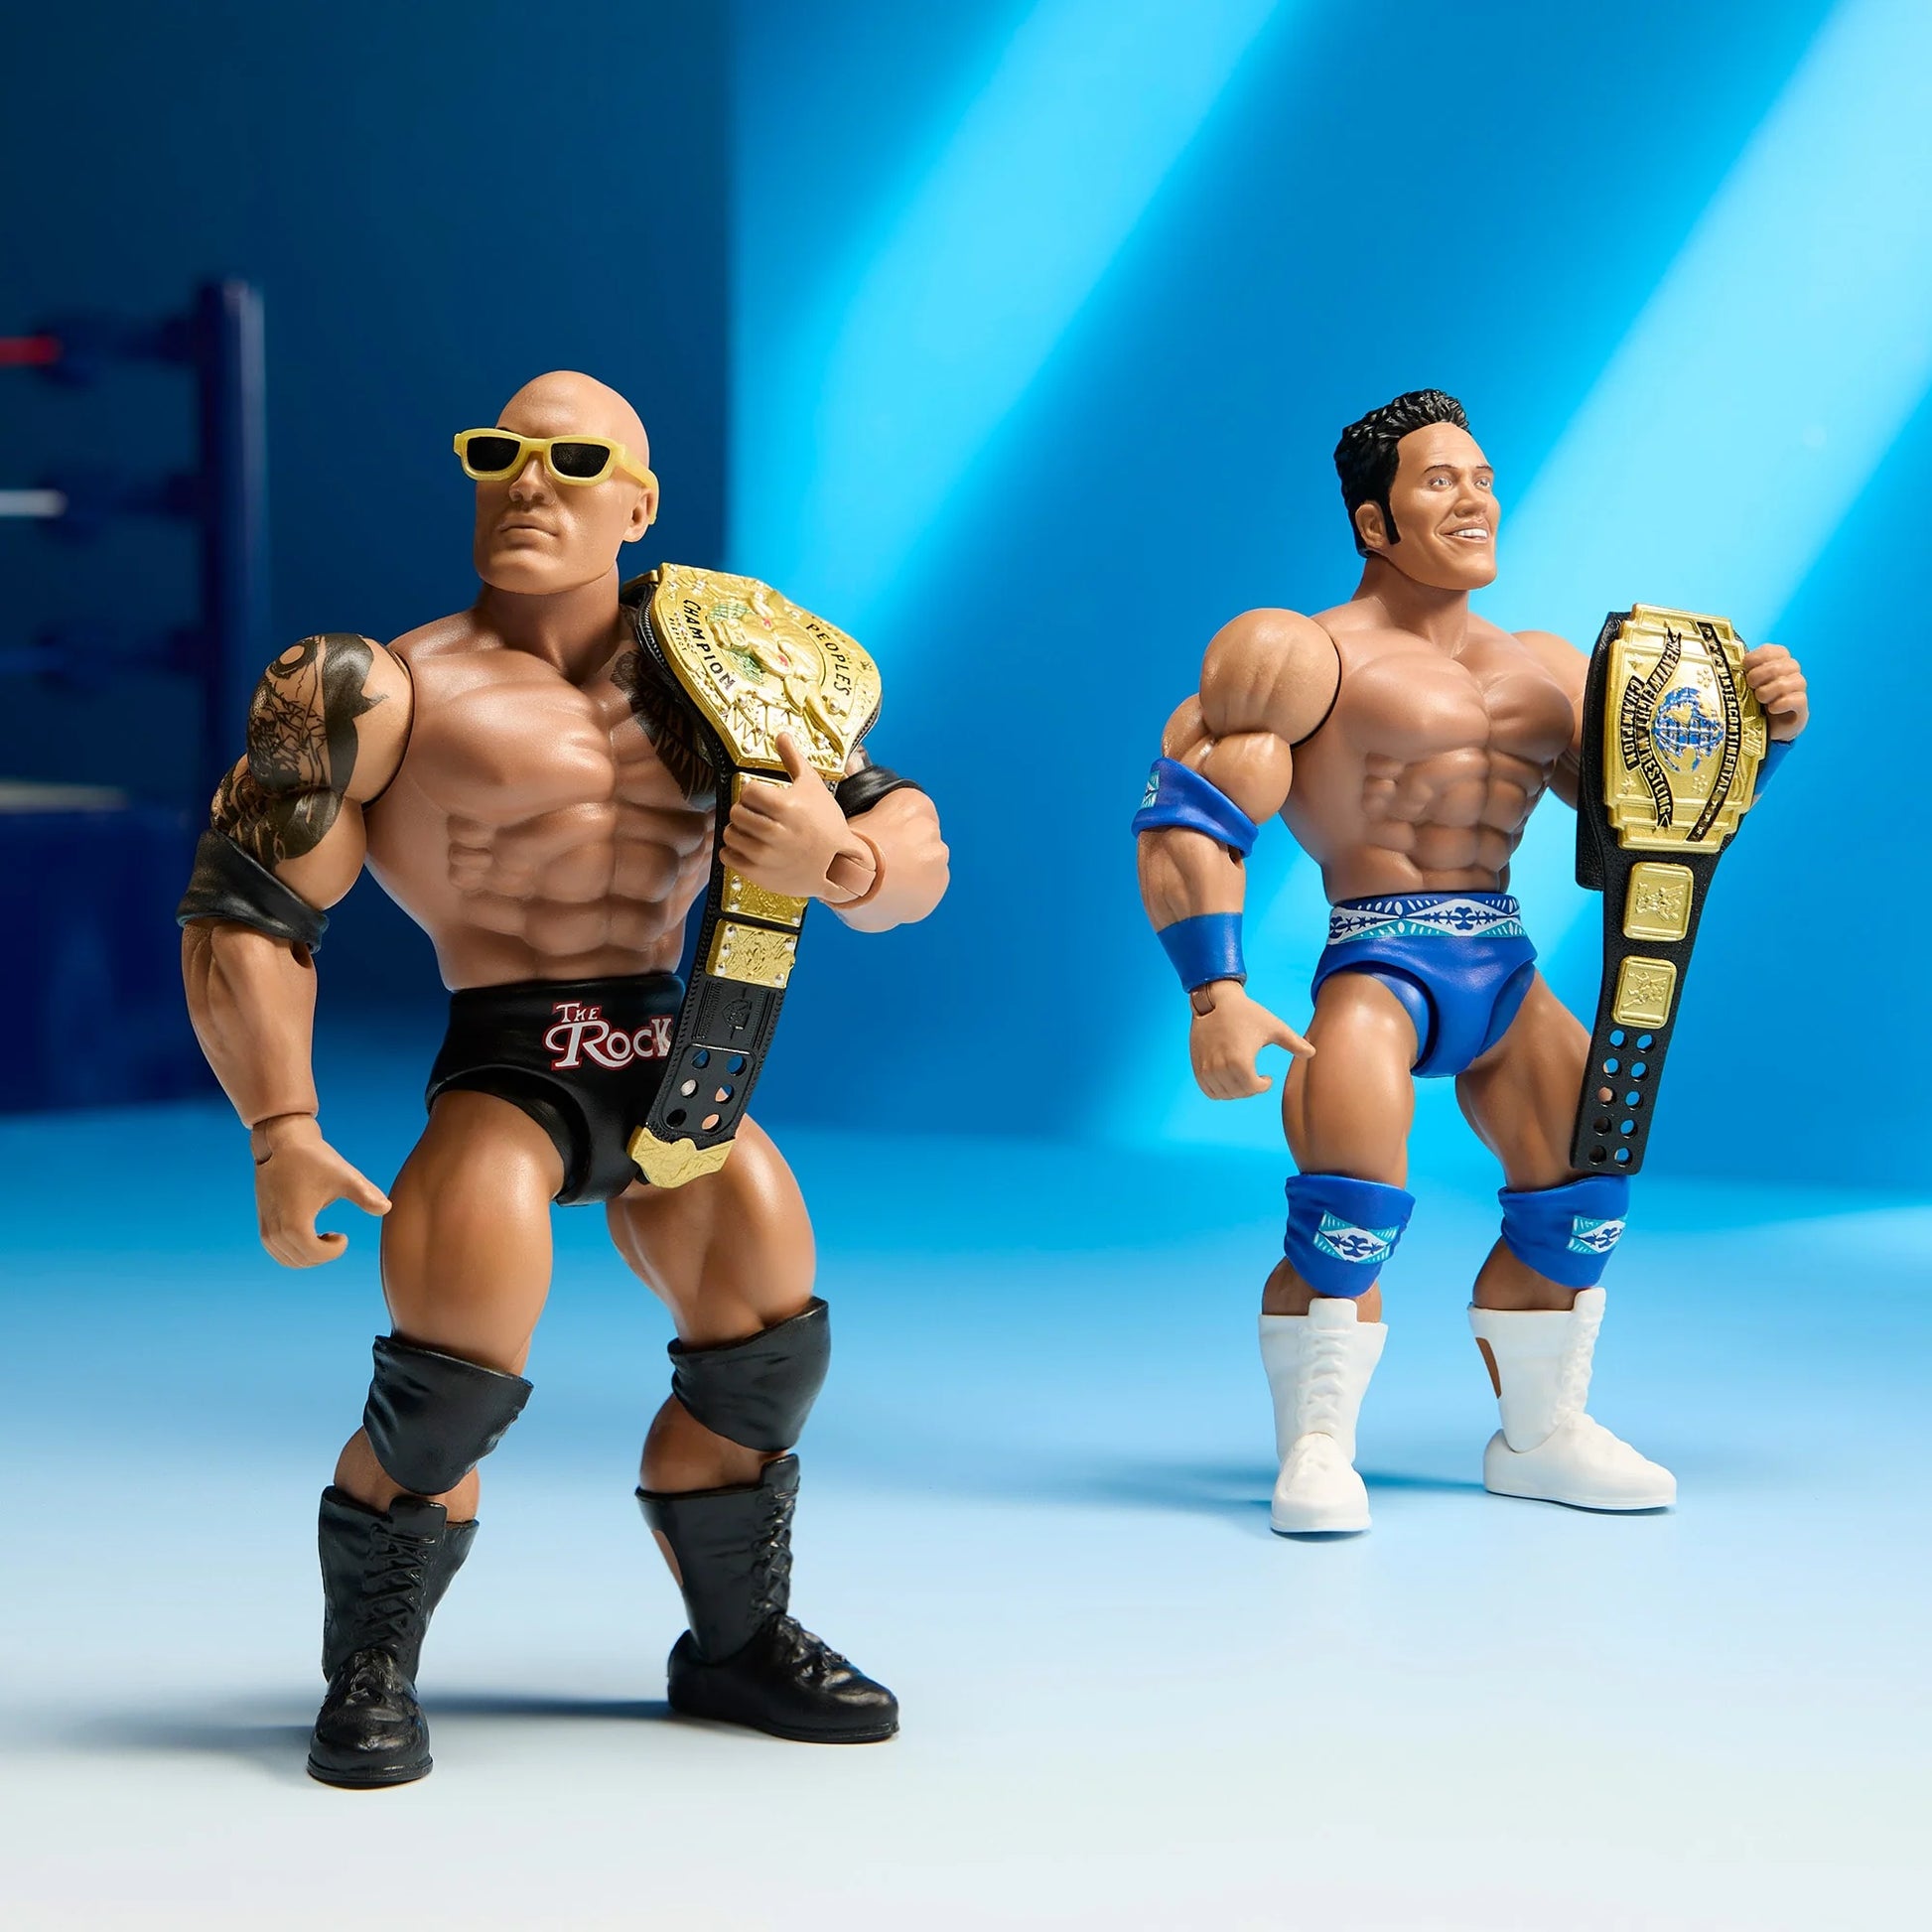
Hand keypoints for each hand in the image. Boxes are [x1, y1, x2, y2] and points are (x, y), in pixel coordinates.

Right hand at [250, 1113, 390, 1266]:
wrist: (284, 1143)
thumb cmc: (315, 1159)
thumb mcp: (345, 1177)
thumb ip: (366, 1195)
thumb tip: (388, 1208)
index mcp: (295, 1224)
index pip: (316, 1255)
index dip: (335, 1251)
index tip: (343, 1236)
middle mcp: (275, 1232)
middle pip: (304, 1261)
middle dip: (324, 1255)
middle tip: (335, 1237)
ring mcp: (266, 1229)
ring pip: (289, 1260)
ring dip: (309, 1256)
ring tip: (323, 1237)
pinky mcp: (263, 1223)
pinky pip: (278, 1252)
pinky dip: (295, 1252)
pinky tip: (310, 1234)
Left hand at [722, 732, 877, 902]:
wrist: (838, 865)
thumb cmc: (825, 822)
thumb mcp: (813, 787)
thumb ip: (794, 759)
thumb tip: (781, 734)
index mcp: (785, 806)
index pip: (747, 791)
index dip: (754, 793)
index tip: (764, 799)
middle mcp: (773, 832)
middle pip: (736, 812)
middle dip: (746, 811)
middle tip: (760, 816)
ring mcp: (765, 855)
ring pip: (729, 834)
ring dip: (739, 830)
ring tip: (755, 831)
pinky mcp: (758, 873)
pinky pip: (728, 857)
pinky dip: (734, 851)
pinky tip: (750, 847)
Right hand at [1189, 980, 1312, 1098]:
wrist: (1216, 1001)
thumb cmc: (1247, 1013)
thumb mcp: (1273, 1027)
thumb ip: (1294, 1042)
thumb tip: (1313, 1053)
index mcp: (1240, 1061)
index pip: (1253, 1088)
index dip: (1263, 1086)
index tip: (1267, 1078)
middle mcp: (1221, 1068)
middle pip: (1239, 1093)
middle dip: (1250, 1089)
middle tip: (1254, 1078)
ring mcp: (1206, 1068)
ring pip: (1224, 1095)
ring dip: (1235, 1091)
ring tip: (1242, 1077)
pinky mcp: (1197, 1066)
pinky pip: (1209, 1091)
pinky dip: (1219, 1091)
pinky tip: (1228, 1078)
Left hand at [1744, 642, 1807, 740]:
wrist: (1761, 728)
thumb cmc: (1750, 702)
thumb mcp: (1741, 684)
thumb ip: (1738, 671)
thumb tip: (1723, 664)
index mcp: (1777, 660)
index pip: (1772, 650)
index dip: (1756, 658)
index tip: (1745, 668)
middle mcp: (1791, 671)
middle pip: (1780, 666)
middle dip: (1759, 676)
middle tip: (1750, 687)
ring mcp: (1798, 688)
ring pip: (1789, 682)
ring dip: (1768, 692)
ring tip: (1759, 700)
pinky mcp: (1801, 706)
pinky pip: (1798, 699)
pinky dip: (1781, 704)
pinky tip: (1771, 709)